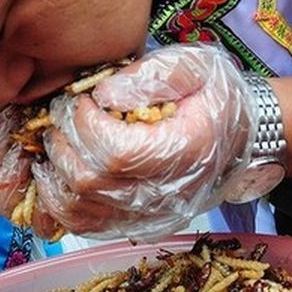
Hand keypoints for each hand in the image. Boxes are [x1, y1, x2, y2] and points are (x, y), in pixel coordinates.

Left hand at [37, 43, 255, 238]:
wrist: (237, 134)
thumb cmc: (212, 96)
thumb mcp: (194, 66)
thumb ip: (150, 77)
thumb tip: (104, 95)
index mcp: (186, 151)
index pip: (116, 152)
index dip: (85, 123)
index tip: (82, 99)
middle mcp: (167, 195)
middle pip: (89, 182)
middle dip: (64, 141)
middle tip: (62, 115)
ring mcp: (148, 217)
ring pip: (77, 209)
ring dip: (55, 170)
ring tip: (59, 138)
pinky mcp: (133, 225)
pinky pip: (81, 224)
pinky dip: (58, 198)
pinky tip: (58, 168)